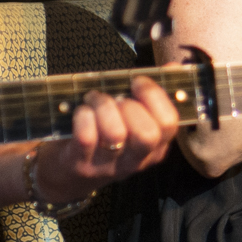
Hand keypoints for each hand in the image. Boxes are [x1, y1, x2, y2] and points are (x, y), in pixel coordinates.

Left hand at [29, 76, 181, 201]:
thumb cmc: (106, 134)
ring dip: (104, 105)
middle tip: (117, 97)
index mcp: (155, 147)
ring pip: (115, 134)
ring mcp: (108, 165)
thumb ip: (154, 95)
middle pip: (147, 135)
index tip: (137, 82)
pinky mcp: (81, 164)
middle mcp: (136, 160)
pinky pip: (86, 137)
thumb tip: (174, 67)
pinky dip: (84, 116)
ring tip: (94, 99)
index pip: (169, 124)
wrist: (67, 175)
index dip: (154, 97)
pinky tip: (81, 111)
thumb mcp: (133, 120)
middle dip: (131, 106)